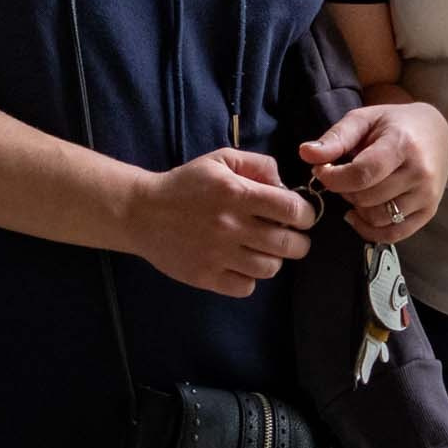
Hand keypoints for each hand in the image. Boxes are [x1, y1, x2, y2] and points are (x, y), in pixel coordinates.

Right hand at [123, 149, 315, 298]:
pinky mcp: (206, 277)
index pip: (292, 209)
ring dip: (273, 258)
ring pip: (270, 268)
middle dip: (298, 241)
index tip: (300, 215)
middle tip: (287, 235)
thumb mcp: (220, 160)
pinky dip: (249, 277)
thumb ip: (257, 165)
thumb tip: (284, 186)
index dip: (305, 214)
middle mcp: (230, 226)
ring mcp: (218, 255)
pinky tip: (239, 263)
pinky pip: (246, 287)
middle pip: (289, 245)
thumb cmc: (185, 184)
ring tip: (261, 248)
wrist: (142, 212)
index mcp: (236, 193)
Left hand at [299, 102, 447, 244]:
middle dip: (344, 190)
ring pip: (378, 219)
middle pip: (367, 198)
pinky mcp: (429, 213)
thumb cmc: (394, 123)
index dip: (335, 178)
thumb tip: (305, 154)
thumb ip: (335, 137)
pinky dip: (370, 230)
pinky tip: (359, 214)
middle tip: (340, 177)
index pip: (363, 173)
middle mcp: (420, 173)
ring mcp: (427, 196)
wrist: (436, 133)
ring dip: (356, 209)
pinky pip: (393, 235)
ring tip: (354, 190)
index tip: (322, 171)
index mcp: (402, 145)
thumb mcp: (364, 119)